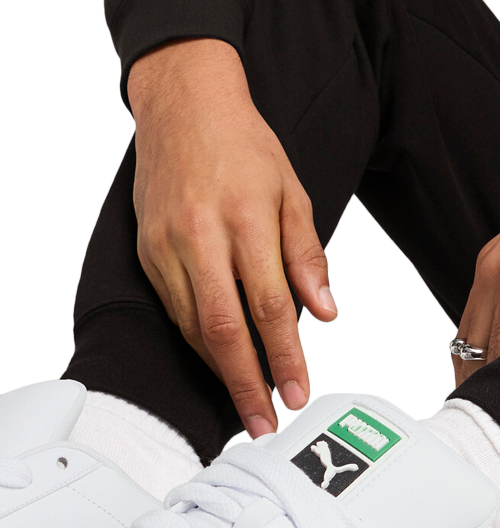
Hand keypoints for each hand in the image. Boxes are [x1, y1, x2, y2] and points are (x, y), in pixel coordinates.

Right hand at [128, 39, 337, 435]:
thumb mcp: (293, 192)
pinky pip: (176, 308)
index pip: (271, 306)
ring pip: (194, 325)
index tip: (297, 393)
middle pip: (224, 329)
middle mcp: (201, 236)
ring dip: (221, 370)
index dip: (285, 357)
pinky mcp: (147, 251)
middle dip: (246, 383)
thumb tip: (325, 310)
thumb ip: (307, 255)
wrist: (184, 106)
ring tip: (248, 400)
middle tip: (264, 422)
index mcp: (246, 220)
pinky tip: (220, 358)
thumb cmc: (243, 145)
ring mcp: (168, 246)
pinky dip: (199, 339)